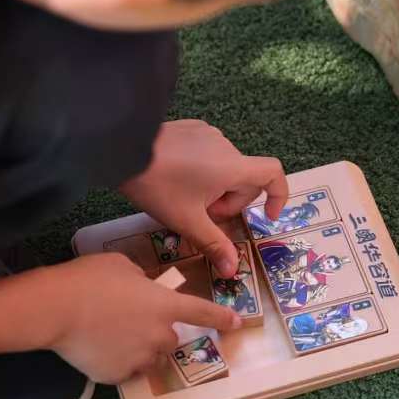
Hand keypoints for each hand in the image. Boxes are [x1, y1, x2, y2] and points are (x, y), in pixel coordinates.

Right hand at [43, 253, 239, 383]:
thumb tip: (141, 290)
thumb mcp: (121, 267)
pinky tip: (96, 348)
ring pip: (150, 358)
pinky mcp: (118, 375)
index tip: (236, 323)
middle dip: (157, 333)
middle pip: (171, 340)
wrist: (56, 309)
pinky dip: (117, 362)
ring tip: (111, 336)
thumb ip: (140, 281)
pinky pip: (126, 371)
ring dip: (141, 350)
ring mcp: (140, 358)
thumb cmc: (88, 279)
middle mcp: (159, 335)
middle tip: (129, 321)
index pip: (201, 312)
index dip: (220, 318)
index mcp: (164, 305)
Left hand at [120, 120, 287, 276]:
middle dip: (228, 201)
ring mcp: (208, 133)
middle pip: (244, 180)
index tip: (266, 216)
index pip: (273, 174)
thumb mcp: (187, 221)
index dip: (278, 195)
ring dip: (214, 187)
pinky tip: (176, 177)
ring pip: (225, 168)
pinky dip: (202, 169)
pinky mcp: (192, 127)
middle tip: (200, 214)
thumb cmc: (158, 186)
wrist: (120, 149)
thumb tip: (232, 270)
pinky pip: (209, 153)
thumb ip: (214, 244)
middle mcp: (227, 145)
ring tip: (183, 197)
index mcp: (233, 167)